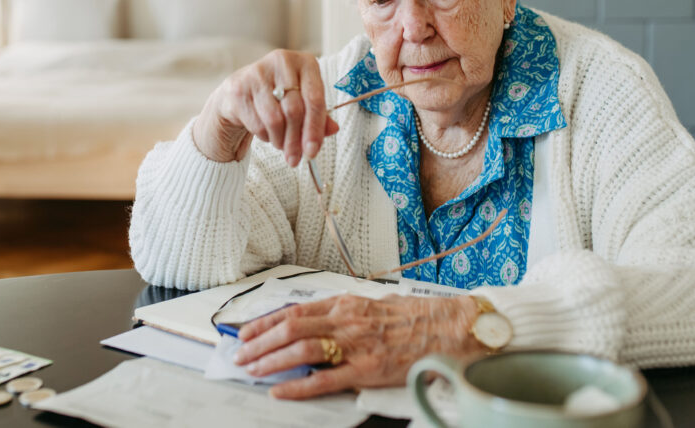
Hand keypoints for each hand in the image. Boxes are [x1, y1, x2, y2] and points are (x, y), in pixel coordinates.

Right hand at [193, 50, 339, 165]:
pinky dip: (265, 136)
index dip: (315, 128)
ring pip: (275, 120)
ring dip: (280, 140)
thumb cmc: (278, 96)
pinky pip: (257, 123)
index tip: (312, 151)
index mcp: (305, 62)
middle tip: (295, 159)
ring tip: (281, 144)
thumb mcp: (303, 102)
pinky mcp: (239, 88)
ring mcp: (257, 73)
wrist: (240, 91)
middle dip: (296, 140)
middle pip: (295, 110)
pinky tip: (266, 132)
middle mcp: (282, 61)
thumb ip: (319, 116)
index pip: (314, 98)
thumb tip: (333, 129)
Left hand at [233, 294, 484, 398]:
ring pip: (302, 349)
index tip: (246, 332)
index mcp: (347, 303)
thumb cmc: (418, 317)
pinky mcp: (368, 370)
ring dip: (271, 361)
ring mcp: (357, 345)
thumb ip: (346, 313)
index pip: (295, 310)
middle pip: (290, 328)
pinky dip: (299, 386)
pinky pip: (326, 380)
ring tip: (252, 370)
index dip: (265, 322)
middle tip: (240, 354)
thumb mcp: (376, 305)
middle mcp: (347, 320)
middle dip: (260, 343)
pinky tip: (281, 391)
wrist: (454, 327)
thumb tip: (317, 322)